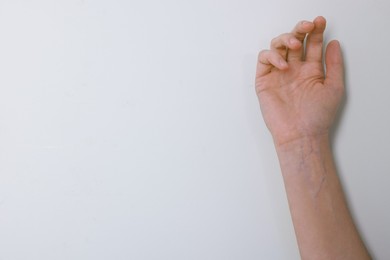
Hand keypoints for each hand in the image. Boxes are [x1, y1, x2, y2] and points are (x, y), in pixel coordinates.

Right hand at [255, 16, 343, 145]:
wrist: (301, 134)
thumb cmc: (318, 116)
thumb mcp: (335, 87)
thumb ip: (334, 64)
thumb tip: (334, 43)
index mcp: (310, 70)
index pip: (312, 44)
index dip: (316, 31)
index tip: (320, 22)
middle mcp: (294, 69)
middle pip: (294, 41)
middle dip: (300, 29)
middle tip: (307, 26)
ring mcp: (278, 74)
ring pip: (277, 46)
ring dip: (286, 39)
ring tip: (295, 45)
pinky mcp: (264, 80)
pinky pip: (264, 60)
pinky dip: (272, 57)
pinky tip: (283, 65)